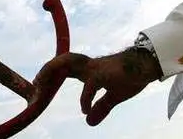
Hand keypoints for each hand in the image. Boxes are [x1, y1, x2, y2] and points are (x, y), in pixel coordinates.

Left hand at [33, 48, 161, 125]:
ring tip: (42, 85)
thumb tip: (89, 121)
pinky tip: (84, 109)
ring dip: (52, 70)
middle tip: (35, 84)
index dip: (50, 74)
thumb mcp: (113, 96)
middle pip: (62, 61)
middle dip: (46, 69)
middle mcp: (89, 65)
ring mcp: (96, 68)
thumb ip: (100, 107)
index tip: (38, 84)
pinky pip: (91, 84)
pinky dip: (85, 97)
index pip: (64, 68)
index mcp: (89, 69)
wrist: (148, 66)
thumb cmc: (130, 76)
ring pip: (69, 62)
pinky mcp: (106, 74)